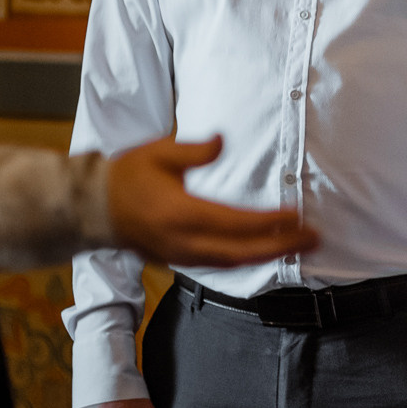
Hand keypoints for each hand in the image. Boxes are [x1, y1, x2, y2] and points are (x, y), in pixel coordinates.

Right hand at [108, 136, 318, 267]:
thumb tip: (222, 141)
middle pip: (242, 251)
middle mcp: (184, 242)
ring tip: (298, 245)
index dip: (269, 223)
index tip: (296, 215)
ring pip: (232, 263)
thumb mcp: (158, 153)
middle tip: (314, 238)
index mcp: (181, 214)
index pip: (236, 224)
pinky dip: (246, 261)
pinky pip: (219, 265)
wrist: (92, 209)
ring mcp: (180, 256)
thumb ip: (192, 150)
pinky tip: (265, 252)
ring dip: (267, 256)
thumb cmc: (128, 176)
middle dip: (281, 246)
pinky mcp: (177, 261)